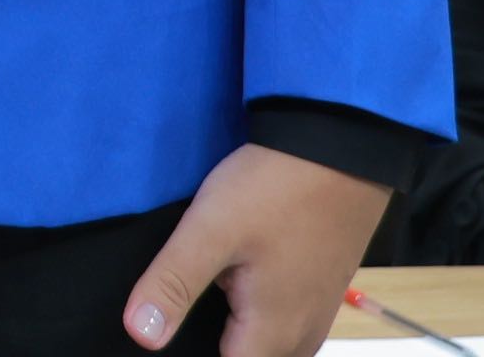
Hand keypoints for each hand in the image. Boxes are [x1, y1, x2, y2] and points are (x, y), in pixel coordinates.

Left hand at [124, 141, 389, 354]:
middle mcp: (303, 334)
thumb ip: (173, 284)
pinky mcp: (322, 287)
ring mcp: (319, 311)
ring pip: (275, 346)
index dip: (190, 355)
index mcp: (274, 333)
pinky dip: (259, 319)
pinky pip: (289, 323)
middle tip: (182, 313)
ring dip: (241, 336)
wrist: (342, 148)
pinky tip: (233, 288)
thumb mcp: (209, 230)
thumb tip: (141, 337)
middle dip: (219, 345)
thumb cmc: (275, 190)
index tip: (172, 330)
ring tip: (203, 305)